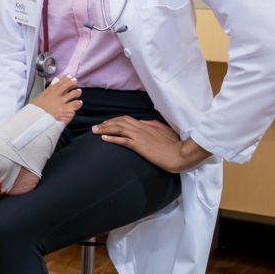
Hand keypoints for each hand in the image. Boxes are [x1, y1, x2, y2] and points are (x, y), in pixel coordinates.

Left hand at [92, 116, 210, 172]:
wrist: (179, 154)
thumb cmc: (174, 143)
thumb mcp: (164, 130)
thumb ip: (152, 125)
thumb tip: (144, 122)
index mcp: (146, 125)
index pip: (126, 119)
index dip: (115, 120)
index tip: (106, 123)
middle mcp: (141, 128)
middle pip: (119, 122)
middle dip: (106, 123)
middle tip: (96, 126)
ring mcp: (139, 136)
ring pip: (118, 129)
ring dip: (104, 129)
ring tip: (94, 131)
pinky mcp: (139, 145)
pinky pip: (122, 140)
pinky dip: (112, 138)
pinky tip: (103, 138)